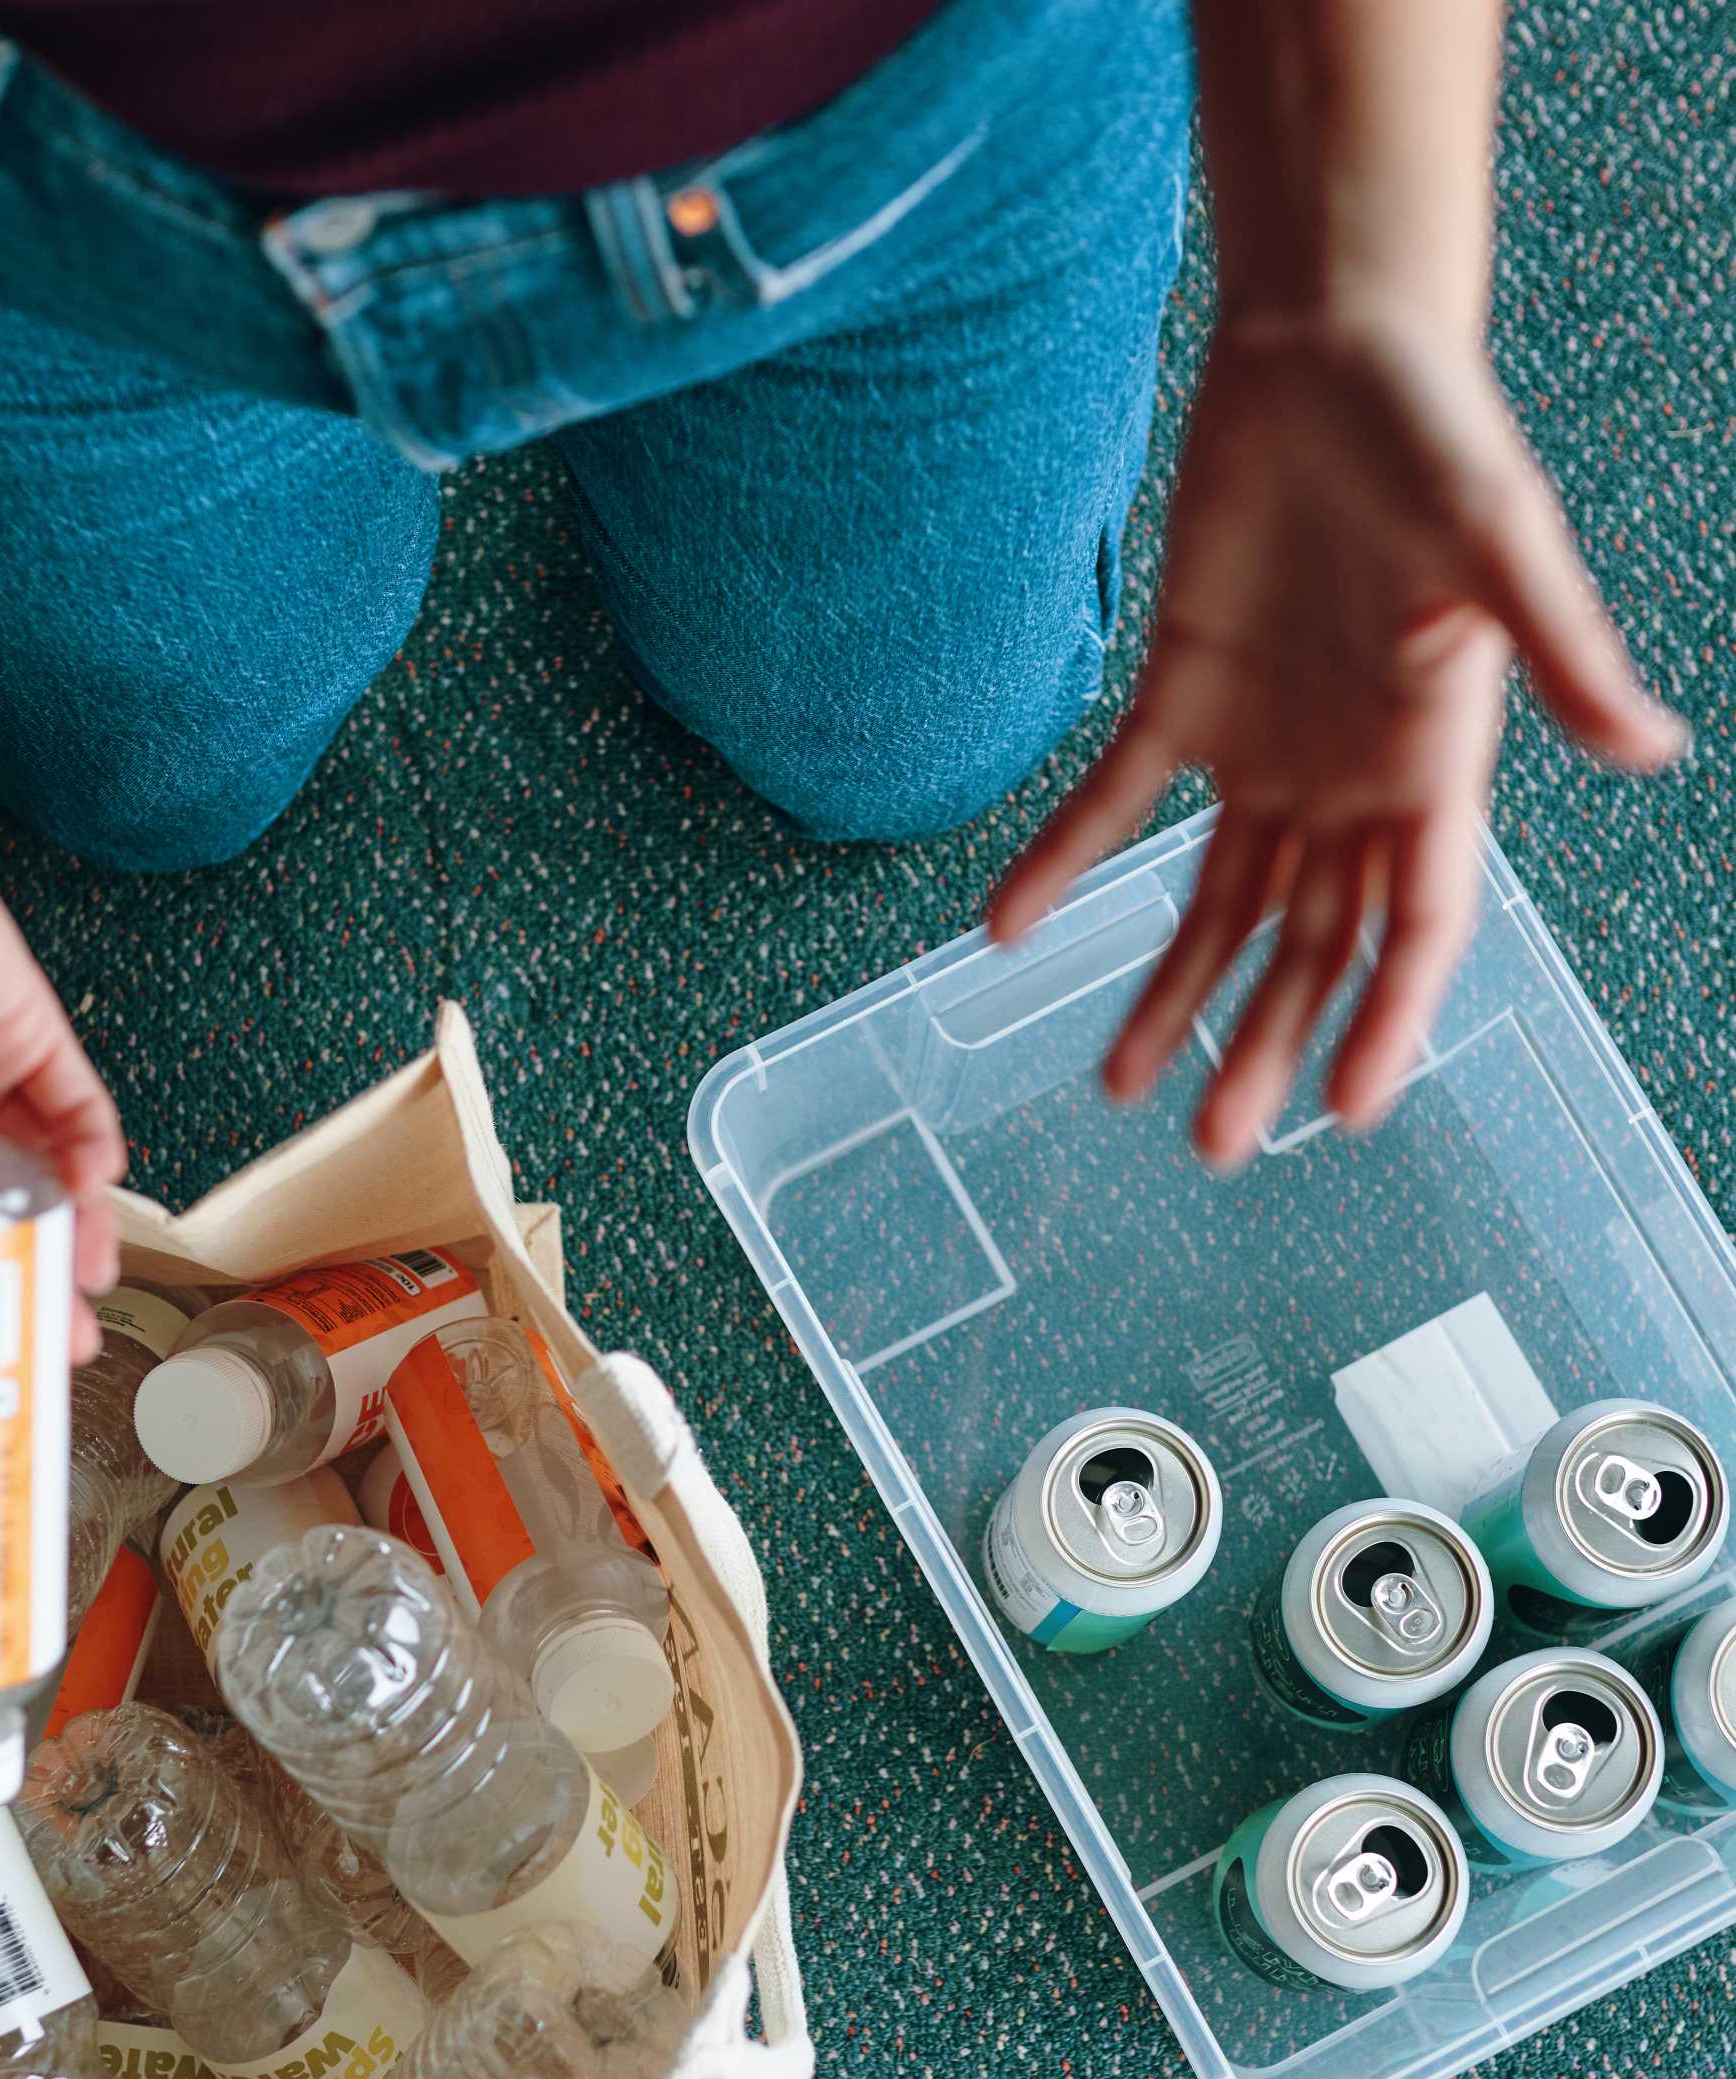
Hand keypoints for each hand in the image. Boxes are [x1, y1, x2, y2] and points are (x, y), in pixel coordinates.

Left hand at [985, 309, 1688, 1163]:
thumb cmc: (1435, 436)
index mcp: (1436, 763)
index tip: (1343, 1110)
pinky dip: (1061, 863)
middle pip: (1305, 944)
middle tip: (1217, 1144)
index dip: (1386, 1019)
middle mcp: (1350, 779)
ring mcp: (1264, 747)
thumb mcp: (1504, 545)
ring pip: (1214, 901)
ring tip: (1117, 1083)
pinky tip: (1006, 928)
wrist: (1331, 352)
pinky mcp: (1183, 698)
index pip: (1414, 927)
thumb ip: (1563, 657)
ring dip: (1169, 990)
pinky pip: (1114, 802)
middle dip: (1264, 1044)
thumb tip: (1654, 751)